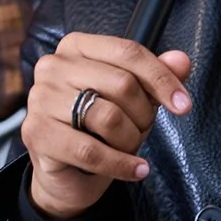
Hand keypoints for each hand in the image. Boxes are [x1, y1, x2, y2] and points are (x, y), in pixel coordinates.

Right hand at [21, 33, 193, 218]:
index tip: (183, 104)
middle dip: (144, 115)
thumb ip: (154, 77)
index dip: (161, 78)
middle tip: (143, 131)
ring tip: (129, 148)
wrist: (67, 173)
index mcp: (75, 47)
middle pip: (121, 83)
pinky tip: (136, 169)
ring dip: (131, 140)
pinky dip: (121, 164)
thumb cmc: (97, 128)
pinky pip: (91, 152)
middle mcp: (54, 66)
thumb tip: (181, 61)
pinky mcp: (37, 133)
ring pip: (108, 118)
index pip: (128, 52)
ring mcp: (40, 98)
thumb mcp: (131, 100)